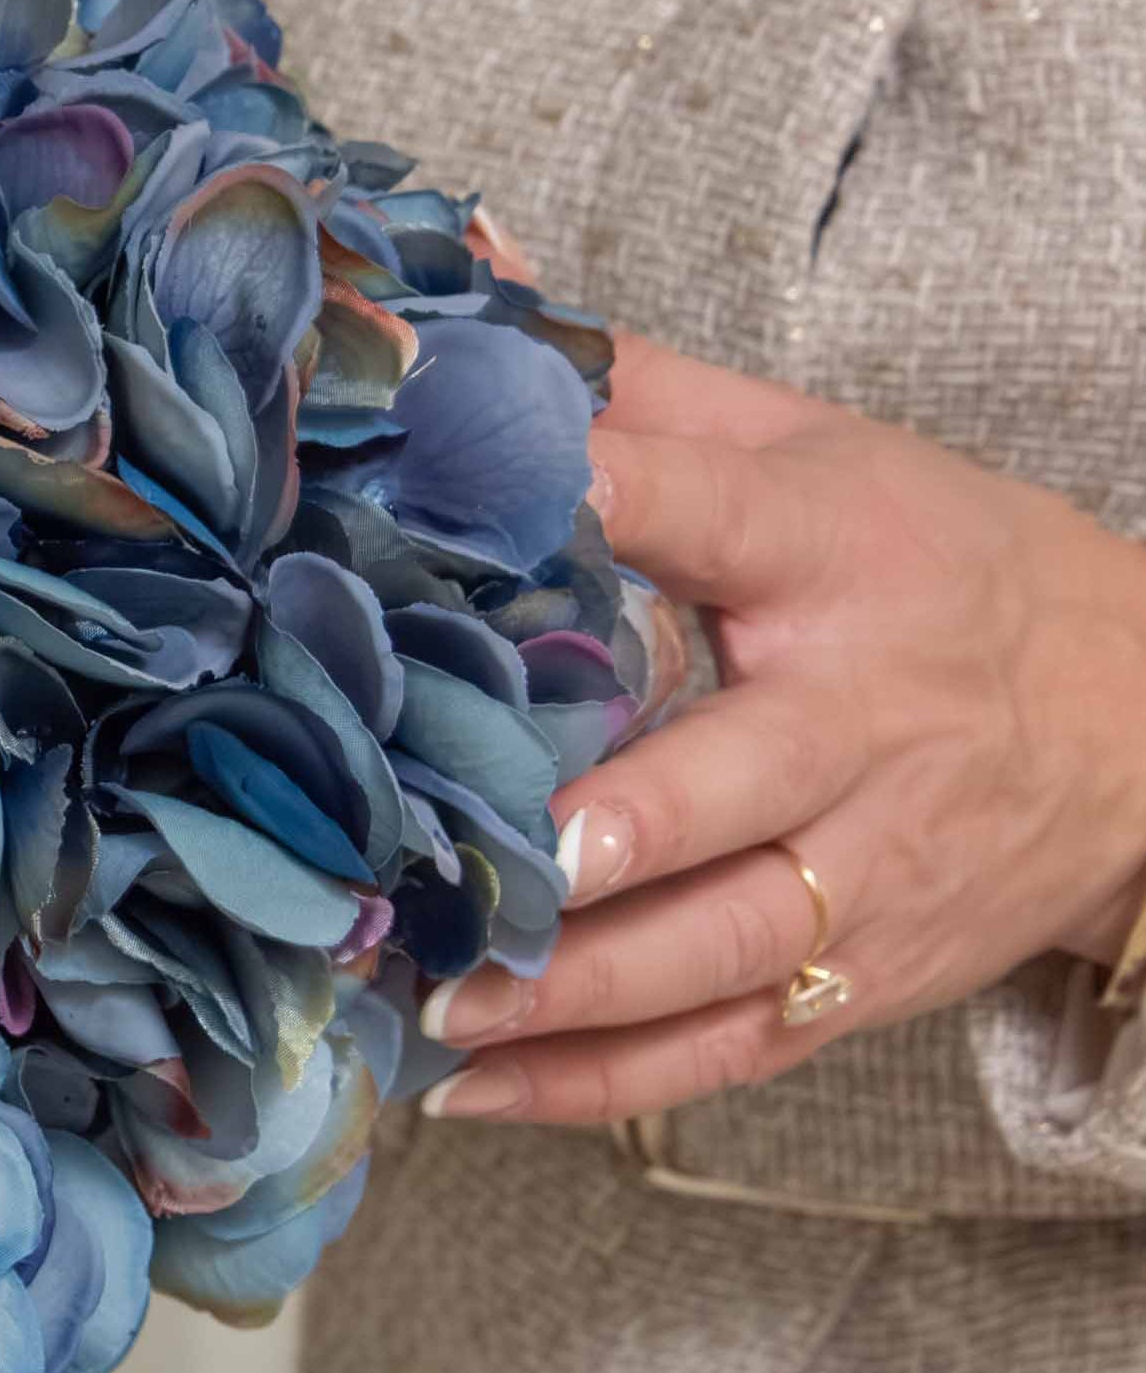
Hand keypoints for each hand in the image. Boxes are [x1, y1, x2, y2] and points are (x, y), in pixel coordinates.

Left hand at [417, 334, 1145, 1125]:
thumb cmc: (936, 564)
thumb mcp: (818, 452)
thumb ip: (642, 392)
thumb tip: (469, 284)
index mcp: (840, 558)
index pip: (712, 517)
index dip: (598, 505)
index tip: (451, 506)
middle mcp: (864, 721)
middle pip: (731, 784)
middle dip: (602, 833)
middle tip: (468, 858)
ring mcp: (873, 865)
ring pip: (719, 944)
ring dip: (571, 986)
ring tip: (436, 998)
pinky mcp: (865, 972)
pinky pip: (726, 1045)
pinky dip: (596, 1082)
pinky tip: (472, 1088)